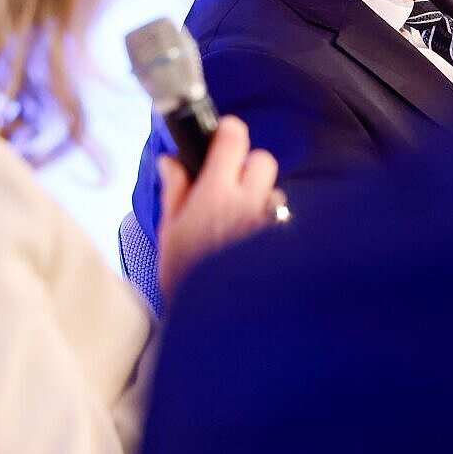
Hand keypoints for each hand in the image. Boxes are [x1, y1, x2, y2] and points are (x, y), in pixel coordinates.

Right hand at [156, 117, 280, 300]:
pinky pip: (281, 218)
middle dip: (248, 166)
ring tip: (240, 221)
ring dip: (260, 198)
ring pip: (274, 191)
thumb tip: (170, 160)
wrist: (213, 322)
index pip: (234, 138)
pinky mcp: (283, 241)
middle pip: (262, 159)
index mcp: (216, 193)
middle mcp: (250, 202)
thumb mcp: (169, 231)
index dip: (228, 131)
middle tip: (229, 184)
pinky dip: (269, 222)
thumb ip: (175, 190)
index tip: (222, 135)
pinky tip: (252, 241)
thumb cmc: (185, 276)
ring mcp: (270, 221)